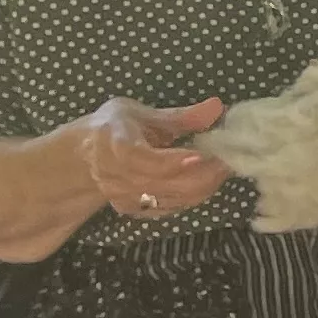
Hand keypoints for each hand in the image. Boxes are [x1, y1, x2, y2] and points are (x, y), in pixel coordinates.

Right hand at [76, 97, 227, 219]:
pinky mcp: (132, 210)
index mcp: (112, 143)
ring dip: (204, 186)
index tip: (201, 156)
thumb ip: (181, 116)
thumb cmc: (117, 127)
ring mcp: (121, 196)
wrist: (87, 153)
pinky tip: (207, 180)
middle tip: (230, 159)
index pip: (139, 158)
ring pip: (171, 198)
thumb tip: (218, 107)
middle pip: (161, 183)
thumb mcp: (144, 114)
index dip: (170, 161)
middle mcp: (113, 174)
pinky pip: (171, 208)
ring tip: (223, 167)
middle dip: (201, 174)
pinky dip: (193, 196)